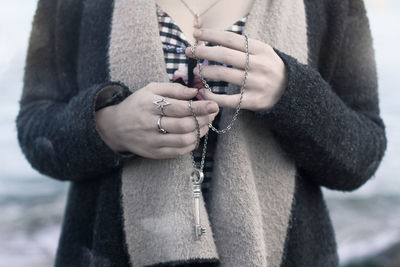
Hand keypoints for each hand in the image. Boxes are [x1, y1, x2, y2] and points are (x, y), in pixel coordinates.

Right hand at [95, 82, 218, 158]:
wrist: (115, 127)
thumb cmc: (137, 105)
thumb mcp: (151, 89)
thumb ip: (174, 89)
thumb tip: (195, 92)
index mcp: (150, 105)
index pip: (180, 108)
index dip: (200, 107)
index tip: (214, 105)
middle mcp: (150, 124)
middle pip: (184, 125)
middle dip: (203, 120)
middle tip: (213, 114)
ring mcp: (152, 141)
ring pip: (183, 140)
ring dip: (200, 132)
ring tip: (206, 124)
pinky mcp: (154, 153)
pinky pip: (179, 151)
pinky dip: (192, 144)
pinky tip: (196, 135)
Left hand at [185, 28, 287, 111]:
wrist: (291, 91)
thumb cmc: (269, 69)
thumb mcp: (263, 52)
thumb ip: (243, 47)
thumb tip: (213, 39)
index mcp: (260, 49)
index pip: (231, 39)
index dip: (212, 35)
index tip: (196, 33)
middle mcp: (259, 65)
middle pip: (225, 55)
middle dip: (203, 52)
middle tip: (189, 51)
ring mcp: (256, 84)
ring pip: (224, 75)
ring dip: (206, 72)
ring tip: (196, 70)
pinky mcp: (253, 101)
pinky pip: (228, 100)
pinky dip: (213, 96)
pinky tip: (203, 92)